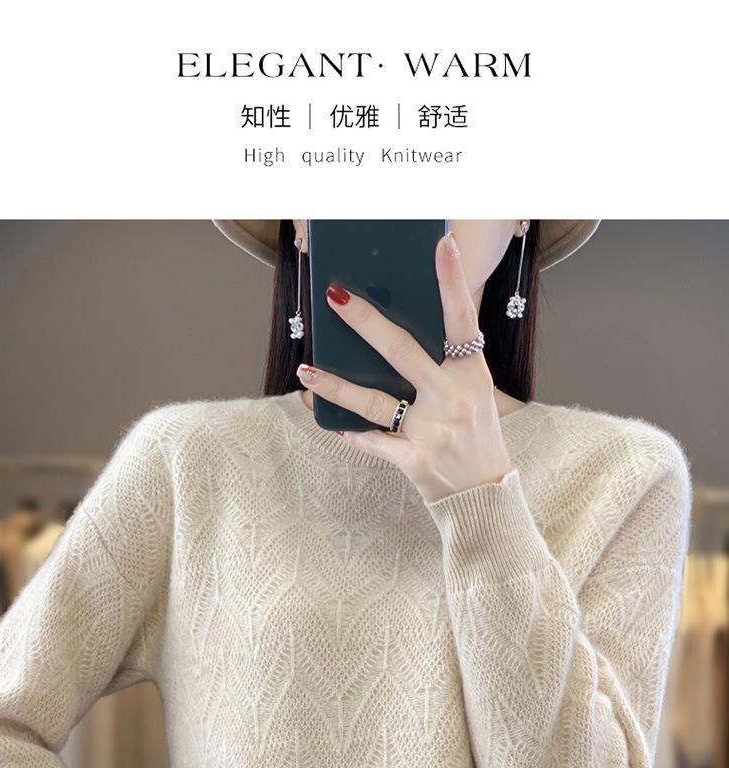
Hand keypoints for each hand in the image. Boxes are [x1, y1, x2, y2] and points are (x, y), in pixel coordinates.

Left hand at [296, 230, 513, 502]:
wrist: (486, 499)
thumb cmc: (475, 438)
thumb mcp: (473, 396)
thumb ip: (443, 367)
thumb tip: (388, 333)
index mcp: (472, 375)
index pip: (462, 320)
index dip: (451, 281)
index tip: (441, 243)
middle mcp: (454, 398)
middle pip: (402, 351)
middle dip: (365, 321)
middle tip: (334, 295)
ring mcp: (433, 431)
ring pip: (374, 400)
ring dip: (336, 385)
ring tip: (306, 372)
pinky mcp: (415, 461)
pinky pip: (374, 443)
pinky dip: (353, 434)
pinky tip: (331, 423)